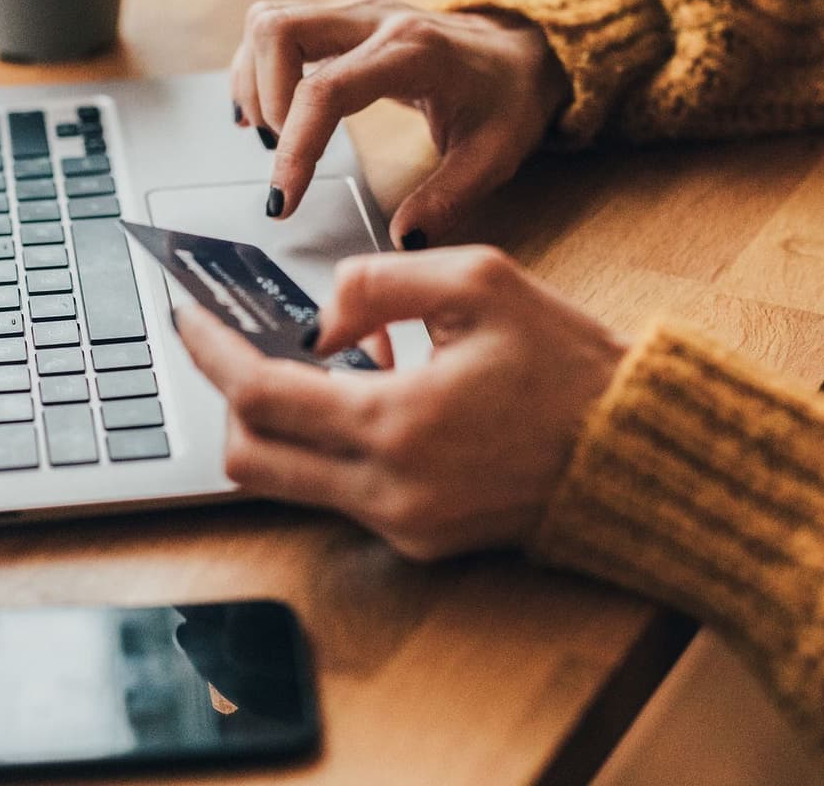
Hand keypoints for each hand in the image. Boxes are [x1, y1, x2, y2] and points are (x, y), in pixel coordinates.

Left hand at [172, 246, 627, 561]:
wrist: (637, 454)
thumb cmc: (569, 365)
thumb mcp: (480, 282)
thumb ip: (378, 282)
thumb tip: (318, 319)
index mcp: (398, 423)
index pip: (260, 395)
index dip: (210, 352)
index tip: (186, 317)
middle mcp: (389, 490)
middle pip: (250, 457)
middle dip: (229, 396)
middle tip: (235, 344)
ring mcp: (402, 525)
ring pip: (287, 481)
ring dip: (282, 422)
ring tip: (321, 363)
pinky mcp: (420, 541)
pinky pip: (338, 494)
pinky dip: (331, 445)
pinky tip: (371, 397)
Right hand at [229, 0, 565, 247]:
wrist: (523, 51)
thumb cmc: (508, 99)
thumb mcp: (494, 157)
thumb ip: (448, 199)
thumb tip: (402, 239)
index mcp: (413, 53)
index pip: (326, 90)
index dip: (295, 148)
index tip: (283, 200)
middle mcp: (376, 20)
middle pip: (280, 31)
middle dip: (264, 99)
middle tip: (282, 153)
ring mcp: (355, 13)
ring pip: (270, 21)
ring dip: (254, 80)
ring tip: (274, 135)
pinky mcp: (342, 20)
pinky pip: (277, 27)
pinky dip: (258, 68)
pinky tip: (267, 112)